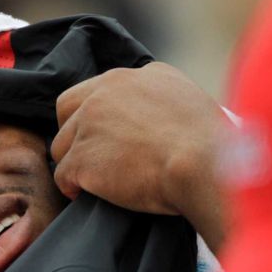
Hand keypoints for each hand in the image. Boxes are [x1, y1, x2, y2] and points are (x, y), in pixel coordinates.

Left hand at [52, 62, 229, 251]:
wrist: (204, 164)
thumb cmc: (209, 144)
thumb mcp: (189, 101)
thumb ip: (162, 100)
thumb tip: (160, 117)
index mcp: (134, 76)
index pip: (96, 90)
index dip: (95, 114)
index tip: (105, 135)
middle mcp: (105, 93)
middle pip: (68, 111)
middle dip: (74, 133)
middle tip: (91, 157)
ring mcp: (88, 124)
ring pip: (62, 145)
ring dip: (76, 163)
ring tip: (95, 182)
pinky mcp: (81, 158)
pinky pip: (63, 175)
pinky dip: (72, 187)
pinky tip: (86, 195)